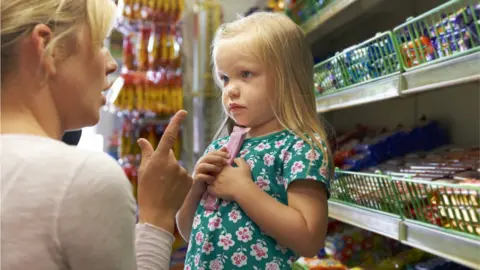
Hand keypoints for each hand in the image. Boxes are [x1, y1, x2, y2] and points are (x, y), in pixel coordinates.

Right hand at [136, 110, 191, 232]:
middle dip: (164, 163)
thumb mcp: (143, 171)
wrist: (157, 213)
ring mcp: (182, 172)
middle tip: (157, 178)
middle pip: (169, 156)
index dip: (176, 122)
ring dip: (171, 174)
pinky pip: (184, 176)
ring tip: (164, 187)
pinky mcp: (190, 180)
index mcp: (159, 159)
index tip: (183, 112)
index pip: (169, 136)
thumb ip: (146, 153)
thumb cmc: (146, 191)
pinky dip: (179, 182)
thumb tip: (142, 140)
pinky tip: (173, 191)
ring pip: (177, 167)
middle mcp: (172, 163)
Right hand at [192, 147, 229, 193]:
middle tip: (226, 162)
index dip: (221, 153)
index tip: (229, 156)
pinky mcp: (196, 178)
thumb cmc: (209, 176)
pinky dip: (207, 177)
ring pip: (202, 165)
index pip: (212, 153)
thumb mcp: (215, 165)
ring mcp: (197, 171)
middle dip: (217, 158)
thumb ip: (219, 157)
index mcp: (205, 159)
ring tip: (220, 170)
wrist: (200, 188)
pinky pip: (200, 176)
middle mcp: (200, 163)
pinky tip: (213, 179)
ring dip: (212, 167)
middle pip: (207, 157)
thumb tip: (225, 148)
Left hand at [207, 158, 254, 200]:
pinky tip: (214, 189)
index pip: (217, 164)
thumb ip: (239, 160)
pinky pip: (208, 188)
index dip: (218, 166)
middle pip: (211, 171)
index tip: (221, 169)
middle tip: (216, 175)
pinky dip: (210, 188)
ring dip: (210, 180)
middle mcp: (218, 174)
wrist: (243, 190)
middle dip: (212, 172)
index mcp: (224, 168)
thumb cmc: (244, 178)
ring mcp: (215, 182)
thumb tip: (234, 159)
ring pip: (208, 179)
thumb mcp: (244, 166)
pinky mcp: (215, 190)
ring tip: (214, 182)